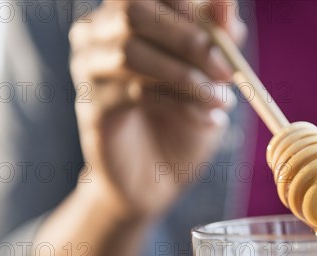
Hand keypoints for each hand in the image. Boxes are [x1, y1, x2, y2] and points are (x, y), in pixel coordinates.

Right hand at [68, 0, 245, 220]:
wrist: (159, 177)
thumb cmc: (183, 117)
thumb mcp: (208, 74)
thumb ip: (215, 35)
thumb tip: (227, 0)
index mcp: (124, 16)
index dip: (186, 5)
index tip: (225, 31)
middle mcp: (97, 34)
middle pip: (134, 13)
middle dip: (189, 40)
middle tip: (227, 72)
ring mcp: (89, 70)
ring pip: (132, 54)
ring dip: (188, 78)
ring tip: (223, 102)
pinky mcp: (93, 108)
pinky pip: (137, 94)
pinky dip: (182, 106)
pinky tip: (208, 120)